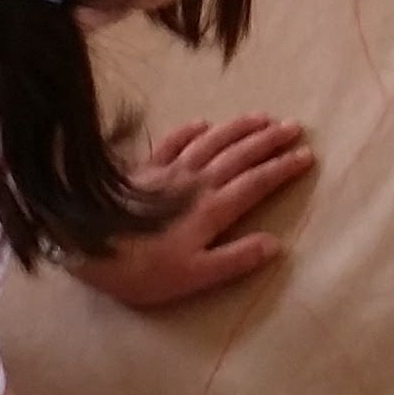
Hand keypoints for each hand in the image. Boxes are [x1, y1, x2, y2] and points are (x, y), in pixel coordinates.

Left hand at [74, 116, 315, 308]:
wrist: (86, 244)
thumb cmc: (141, 270)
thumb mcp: (192, 276)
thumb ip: (234, 259)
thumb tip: (275, 244)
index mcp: (211, 210)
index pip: (256, 184)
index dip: (282, 169)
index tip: (307, 156)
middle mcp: (195, 184)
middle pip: (239, 156)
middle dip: (269, 141)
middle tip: (294, 127)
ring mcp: (169, 172)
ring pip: (212, 143)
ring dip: (239, 129)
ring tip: (262, 118)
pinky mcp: (144, 170)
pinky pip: (172, 142)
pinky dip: (190, 131)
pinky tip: (203, 123)